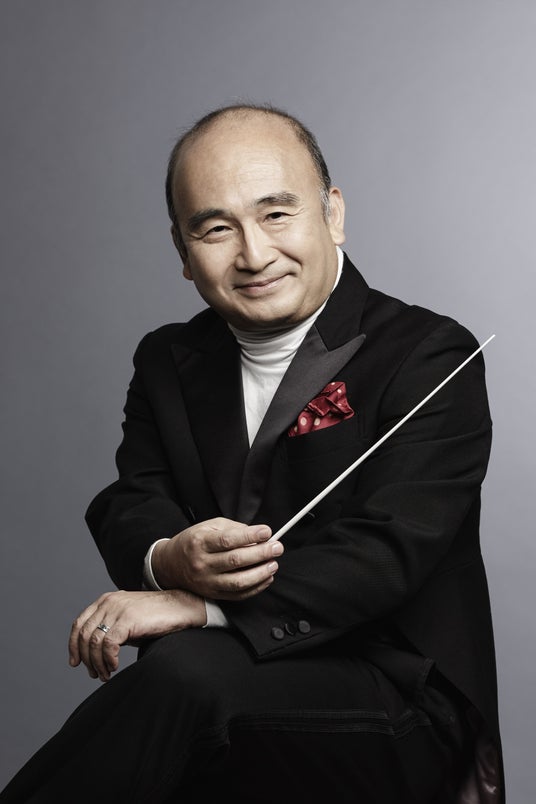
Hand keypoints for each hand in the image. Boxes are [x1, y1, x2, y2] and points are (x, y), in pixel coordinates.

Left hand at [68, 588, 205, 681]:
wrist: (181, 607)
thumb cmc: (156, 618)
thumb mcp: (128, 621)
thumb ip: (111, 630)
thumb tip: (94, 653)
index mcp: (105, 601)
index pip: (79, 624)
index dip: (73, 645)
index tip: (75, 663)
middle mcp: (108, 602)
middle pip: (83, 635)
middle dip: (86, 659)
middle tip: (94, 674)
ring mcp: (117, 609)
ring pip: (94, 642)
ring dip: (97, 663)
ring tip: (106, 674)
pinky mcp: (128, 619)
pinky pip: (108, 644)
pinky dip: (108, 659)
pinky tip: (114, 666)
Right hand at [152, 517, 283, 599]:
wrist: (171, 564)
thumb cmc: (194, 541)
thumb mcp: (208, 526)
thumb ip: (233, 529)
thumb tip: (258, 536)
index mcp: (199, 542)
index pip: (227, 540)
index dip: (249, 536)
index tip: (267, 532)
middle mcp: (202, 563)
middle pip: (235, 560)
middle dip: (261, 553)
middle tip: (277, 547)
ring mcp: (207, 582)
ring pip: (238, 582)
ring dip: (260, 573)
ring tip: (273, 564)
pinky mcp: (213, 594)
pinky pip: (238, 595)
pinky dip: (256, 588)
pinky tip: (266, 578)